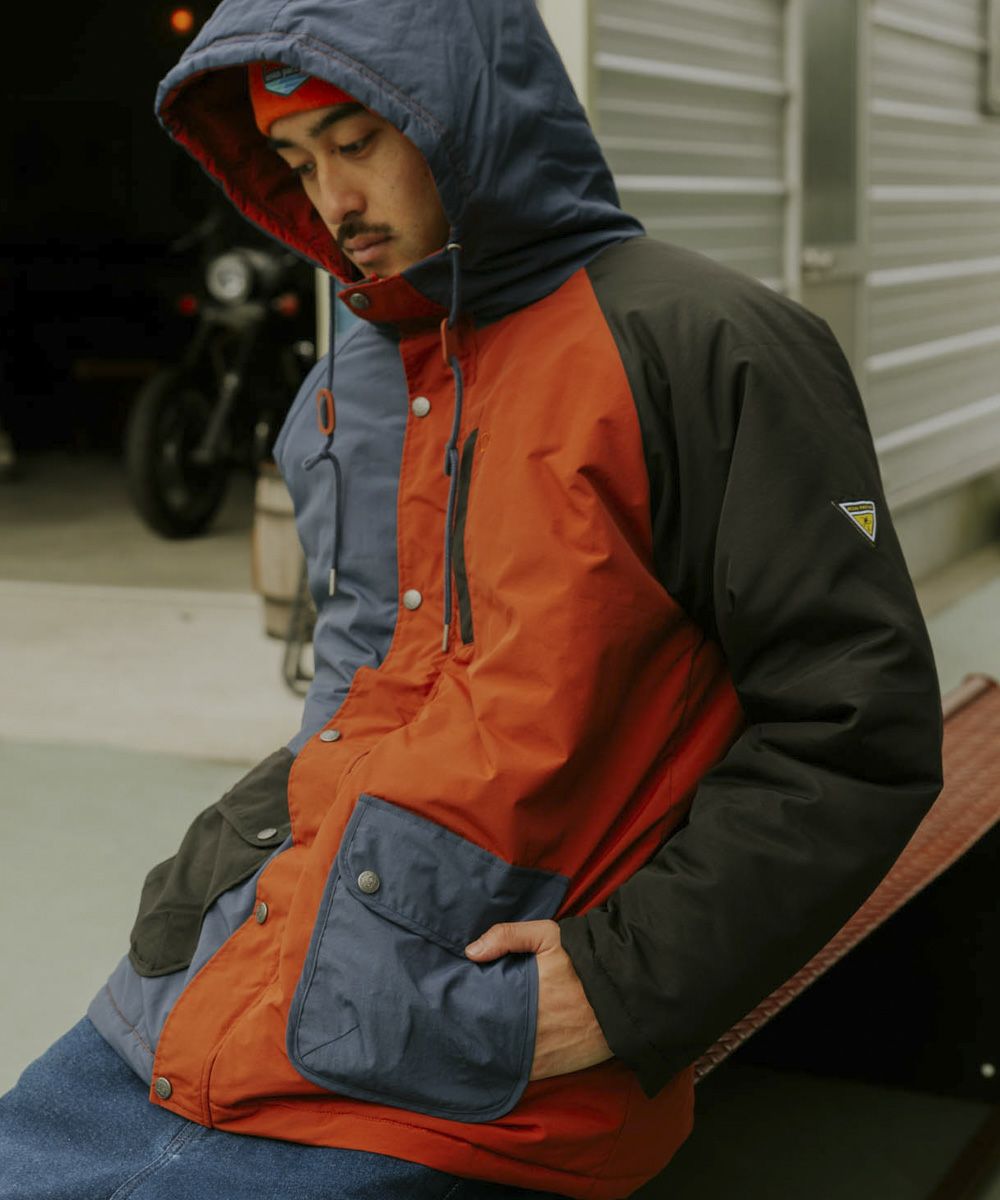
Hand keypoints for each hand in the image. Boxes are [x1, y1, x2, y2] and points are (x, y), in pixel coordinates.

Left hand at [465, 919, 612, 1079]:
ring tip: (472, 1043)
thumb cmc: (584, 960)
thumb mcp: (548, 935)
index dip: (464, 1006)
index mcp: (519, 994)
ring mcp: (537, 1053)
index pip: (479, 1006)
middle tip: (456, 1024)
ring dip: (486, 1052)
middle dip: (471, 1030)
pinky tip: (497, 1059)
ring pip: (497, 1057)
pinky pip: (519, 1073)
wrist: (626, 993)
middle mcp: (524, 1028)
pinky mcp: (551, 1069)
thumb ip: (508, 936)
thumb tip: (471, 952)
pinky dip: (506, 1067)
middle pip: (484, 1034)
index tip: (454, 1003)